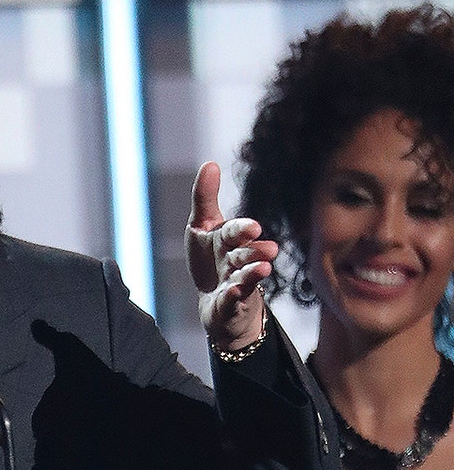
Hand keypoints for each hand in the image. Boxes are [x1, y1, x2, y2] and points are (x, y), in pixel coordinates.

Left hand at [185, 162, 277, 350]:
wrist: (218, 303)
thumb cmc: (211, 260)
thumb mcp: (202, 227)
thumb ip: (205, 198)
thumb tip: (210, 163)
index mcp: (228, 240)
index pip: (235, 232)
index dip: (242, 230)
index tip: (253, 228)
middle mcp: (236, 261)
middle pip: (245, 254)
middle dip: (254, 250)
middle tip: (266, 249)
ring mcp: (236, 284)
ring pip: (245, 277)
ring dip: (252, 273)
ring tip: (262, 269)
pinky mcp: (230, 305)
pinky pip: (231, 302)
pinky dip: (232, 298)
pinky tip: (235, 292)